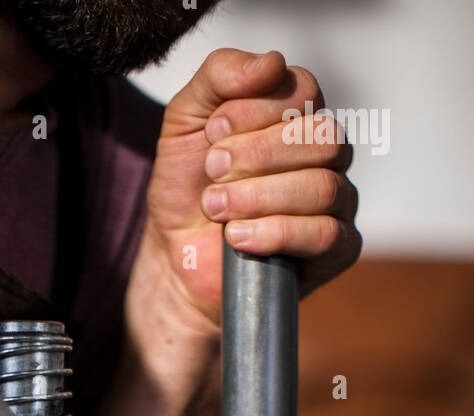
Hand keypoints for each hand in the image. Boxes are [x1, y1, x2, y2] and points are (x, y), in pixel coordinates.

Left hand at [139, 48, 361, 327]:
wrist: (175, 257)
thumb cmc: (187, 189)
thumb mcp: (186, 121)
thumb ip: (220, 77)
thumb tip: (272, 62)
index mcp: (297, 117)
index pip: (304, 92)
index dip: (255, 110)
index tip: (212, 133)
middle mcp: (326, 156)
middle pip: (322, 139)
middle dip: (256, 156)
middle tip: (212, 172)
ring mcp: (337, 202)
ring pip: (322, 187)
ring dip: (258, 197)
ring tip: (215, 209)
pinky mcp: (336, 250)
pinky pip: (326, 235)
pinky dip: (277, 233)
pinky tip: (238, 238)